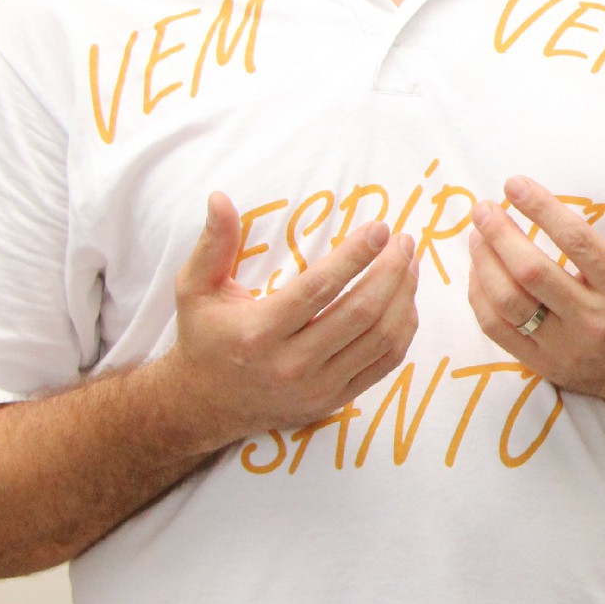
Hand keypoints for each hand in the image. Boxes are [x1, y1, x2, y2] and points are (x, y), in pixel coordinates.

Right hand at [165, 193, 420, 442]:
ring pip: (381, 339)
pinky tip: (405, 300)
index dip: (355, 256)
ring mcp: (318, 388)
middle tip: (404, 240)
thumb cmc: (204, 337)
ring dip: (404, 297)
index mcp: (259, 333)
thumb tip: (220, 198)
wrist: (204, 405)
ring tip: (410, 263)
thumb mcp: (194, 289)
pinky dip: (403, 330)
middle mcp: (291, 365)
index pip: (320, 288)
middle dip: (391, 271)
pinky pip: (385, 364)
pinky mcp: (335, 401)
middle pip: (361, 313)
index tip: (380, 227)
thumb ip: (213, 244)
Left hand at [465, 166, 604, 412]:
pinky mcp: (544, 365)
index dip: (541, 209)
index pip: (576, 242)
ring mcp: (566, 347)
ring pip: (509, 303)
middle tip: (484, 208)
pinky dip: (480, 297)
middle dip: (500, 234)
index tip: (514, 185)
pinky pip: (498, 330)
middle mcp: (594, 320)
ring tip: (476, 234)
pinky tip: (479, 270)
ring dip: (485, 264)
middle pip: (533, 272)